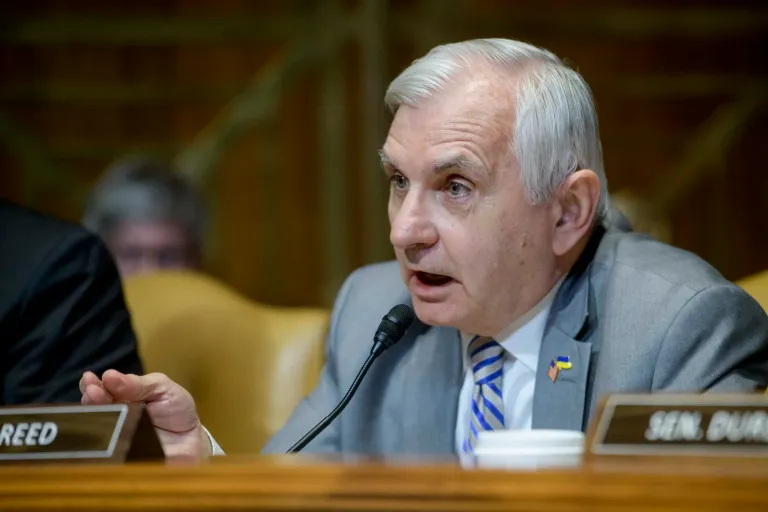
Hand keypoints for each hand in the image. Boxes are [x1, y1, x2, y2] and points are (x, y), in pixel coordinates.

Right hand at [80, 370, 211, 458]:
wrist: (191, 440)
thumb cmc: (175, 408)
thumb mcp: (162, 388)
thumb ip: (138, 384)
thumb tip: (109, 376)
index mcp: (119, 396)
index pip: (100, 390)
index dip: (92, 385)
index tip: (89, 379)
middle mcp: (111, 417)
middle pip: (93, 410)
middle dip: (91, 400)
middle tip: (92, 392)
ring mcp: (114, 440)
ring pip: (97, 432)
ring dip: (94, 420)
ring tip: (95, 408)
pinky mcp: (121, 459)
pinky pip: (108, 455)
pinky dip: (104, 447)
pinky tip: (102, 439)